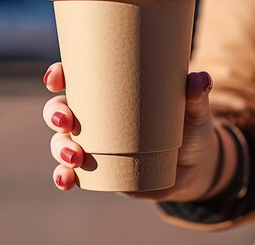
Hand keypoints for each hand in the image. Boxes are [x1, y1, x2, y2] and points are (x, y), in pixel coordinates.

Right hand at [42, 62, 230, 201]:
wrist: (195, 168)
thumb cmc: (190, 128)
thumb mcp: (194, 112)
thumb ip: (197, 97)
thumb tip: (200, 78)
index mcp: (111, 92)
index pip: (77, 77)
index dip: (59, 75)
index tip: (56, 77)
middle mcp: (96, 116)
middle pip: (61, 109)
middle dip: (55, 112)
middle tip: (65, 120)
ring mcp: (94, 145)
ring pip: (62, 142)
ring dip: (59, 147)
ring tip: (74, 157)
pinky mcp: (99, 172)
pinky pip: (71, 173)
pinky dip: (64, 176)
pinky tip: (66, 180)